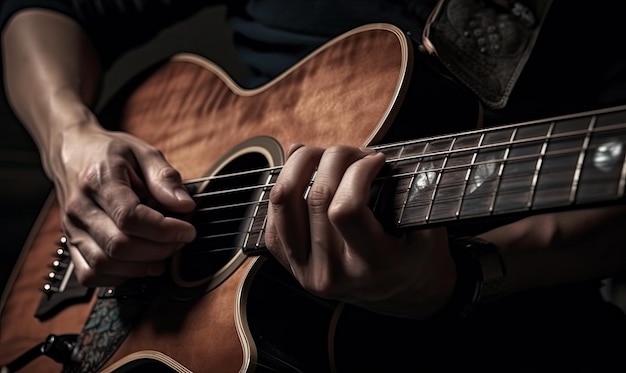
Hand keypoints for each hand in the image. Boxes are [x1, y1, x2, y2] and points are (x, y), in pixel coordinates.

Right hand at [48, 120, 195, 285]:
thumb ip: (165, 178)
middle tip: (179, 242)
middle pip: (119, 246)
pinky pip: (90, 275)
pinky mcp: (71, 245)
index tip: (187, 230)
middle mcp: (80, 208)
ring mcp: (72, 229)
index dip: (164, 230)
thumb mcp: (143, 152)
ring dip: (141, 267)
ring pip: (104, 265)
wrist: (71, 152)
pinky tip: (138, 264)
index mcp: (99, 181)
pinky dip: (119, 276)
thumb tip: (185, 206)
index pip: (130, 217)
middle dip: (158, 250)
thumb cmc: (108, 153)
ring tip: (163, 254)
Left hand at [265, 145, 455, 318]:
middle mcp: (333, 273)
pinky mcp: (290, 265)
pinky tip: (303, 172)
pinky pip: (273, 218)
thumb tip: (364, 153)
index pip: (345, 209)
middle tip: (354, 152)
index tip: (376, 159)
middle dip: (334, 158)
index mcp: (372, 265)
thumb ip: (404, 191)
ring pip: (283, 203)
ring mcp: (306, 271)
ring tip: (324, 156)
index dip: (358, 172)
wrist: (402, 294)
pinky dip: (284, 186)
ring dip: (299, 165)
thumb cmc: (417, 254)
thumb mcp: (425, 227)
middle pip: (316, 198)